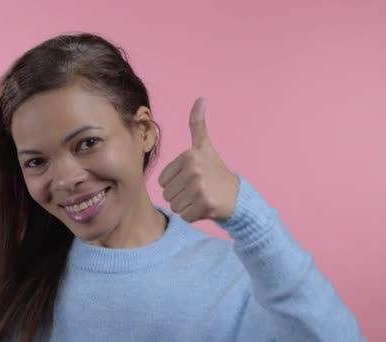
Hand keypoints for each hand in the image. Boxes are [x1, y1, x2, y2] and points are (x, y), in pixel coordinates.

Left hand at [158, 97, 238, 222]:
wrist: (238, 196)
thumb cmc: (215, 172)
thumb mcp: (204, 146)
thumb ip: (197, 123)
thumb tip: (201, 98)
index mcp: (188, 156)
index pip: (162, 181)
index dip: (175, 183)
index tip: (192, 178)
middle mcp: (193, 170)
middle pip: (167, 194)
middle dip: (180, 195)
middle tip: (198, 189)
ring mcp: (199, 187)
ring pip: (174, 205)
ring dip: (185, 206)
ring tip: (201, 197)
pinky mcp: (204, 204)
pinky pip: (183, 216)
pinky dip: (192, 216)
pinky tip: (205, 207)